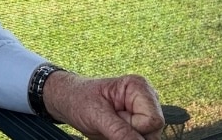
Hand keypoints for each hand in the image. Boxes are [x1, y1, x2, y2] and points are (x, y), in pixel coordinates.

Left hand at [43, 71, 164, 139]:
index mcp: (139, 87)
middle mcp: (146, 99)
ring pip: (147, 139)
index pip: (153, 121)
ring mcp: (144, 113)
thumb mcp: (97, 115)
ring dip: (125, 138)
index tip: (112, 116)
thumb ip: (121, 132)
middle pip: (153, 133)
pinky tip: (111, 131)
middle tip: (108, 122)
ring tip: (109, 127)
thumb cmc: (78, 99)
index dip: (133, 126)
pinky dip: (123, 139)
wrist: (67, 101)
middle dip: (129, 134)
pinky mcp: (139, 125)